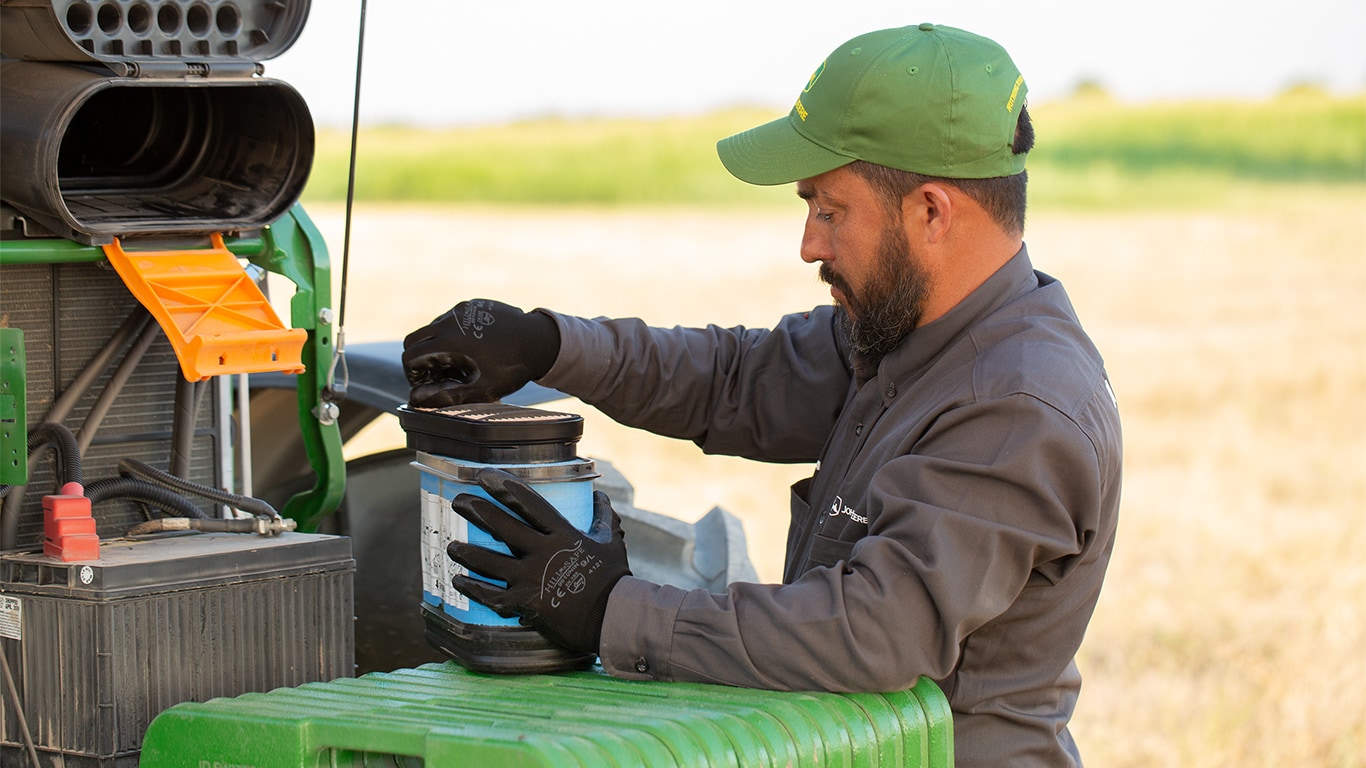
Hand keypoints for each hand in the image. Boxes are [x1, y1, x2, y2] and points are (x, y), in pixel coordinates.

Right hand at [402, 299, 559, 406]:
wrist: (541, 340)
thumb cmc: (512, 369)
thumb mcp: (480, 390)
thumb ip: (444, 395)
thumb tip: (414, 399)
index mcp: (449, 340)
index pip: (410, 355)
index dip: (414, 375)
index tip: (428, 386)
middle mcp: (451, 319)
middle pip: (415, 339)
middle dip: (421, 360)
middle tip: (441, 377)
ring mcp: (462, 309)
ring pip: (433, 328)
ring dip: (437, 347)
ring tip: (462, 367)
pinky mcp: (473, 304)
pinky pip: (452, 319)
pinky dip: (453, 335)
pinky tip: (475, 351)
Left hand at [447, 468, 629, 654]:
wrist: (615, 616)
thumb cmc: (614, 578)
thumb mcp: (611, 541)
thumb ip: (602, 516)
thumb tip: (600, 495)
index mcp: (563, 534)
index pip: (529, 503)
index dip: (505, 487)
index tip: (485, 476)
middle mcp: (543, 552)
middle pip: (503, 526)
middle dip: (477, 510)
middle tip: (458, 501)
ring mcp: (532, 578)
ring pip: (489, 561)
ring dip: (466, 552)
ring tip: (451, 546)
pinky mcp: (526, 603)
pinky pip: (492, 595)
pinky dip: (474, 588)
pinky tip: (459, 582)